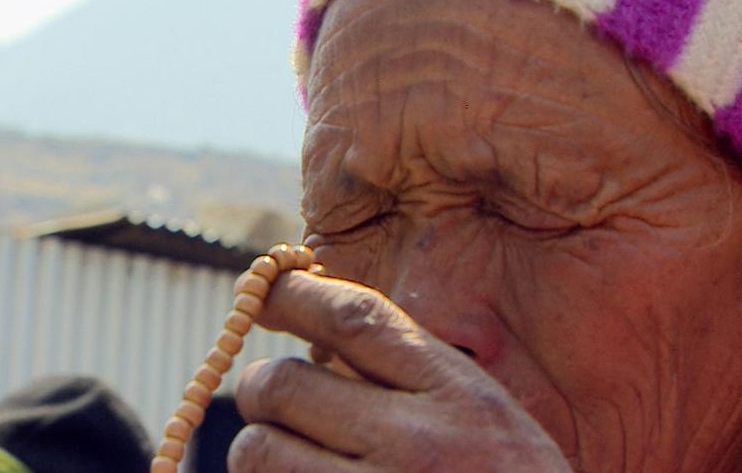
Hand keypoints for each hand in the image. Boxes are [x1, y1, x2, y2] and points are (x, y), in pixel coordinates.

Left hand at [230, 271, 571, 471]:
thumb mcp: (484, 412)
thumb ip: (412, 371)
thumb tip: (318, 330)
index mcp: (456, 394)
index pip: (353, 319)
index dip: (294, 295)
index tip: (266, 290)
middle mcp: (414, 444)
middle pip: (283, 384)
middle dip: (262, 384)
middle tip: (269, 393)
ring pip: (257, 450)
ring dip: (261, 445)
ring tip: (286, 450)